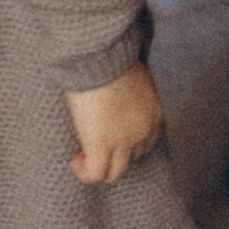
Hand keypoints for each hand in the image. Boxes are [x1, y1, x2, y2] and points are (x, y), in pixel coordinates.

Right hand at [66, 60, 165, 184]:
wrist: (102, 55)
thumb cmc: (112, 55)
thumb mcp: (132, 71)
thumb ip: (129, 85)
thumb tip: (117, 85)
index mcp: (153, 112)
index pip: (148, 141)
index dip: (129, 143)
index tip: (111, 134)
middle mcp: (143, 131)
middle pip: (132, 157)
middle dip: (115, 154)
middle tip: (94, 144)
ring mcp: (123, 141)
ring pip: (114, 172)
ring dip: (97, 166)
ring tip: (81, 156)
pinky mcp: (101, 144)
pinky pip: (94, 173)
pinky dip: (84, 171)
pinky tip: (74, 161)